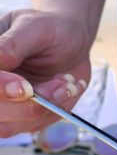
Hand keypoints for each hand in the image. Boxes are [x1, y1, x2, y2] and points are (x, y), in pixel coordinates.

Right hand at [0, 8, 91, 136]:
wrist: (72, 43)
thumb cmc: (49, 29)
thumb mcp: (32, 27)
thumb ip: (11, 45)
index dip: (0, 89)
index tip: (25, 87)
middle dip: (29, 103)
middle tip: (60, 84)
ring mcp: (4, 105)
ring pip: (9, 126)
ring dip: (44, 108)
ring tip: (66, 83)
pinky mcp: (24, 117)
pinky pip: (35, 124)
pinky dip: (56, 110)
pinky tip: (68, 88)